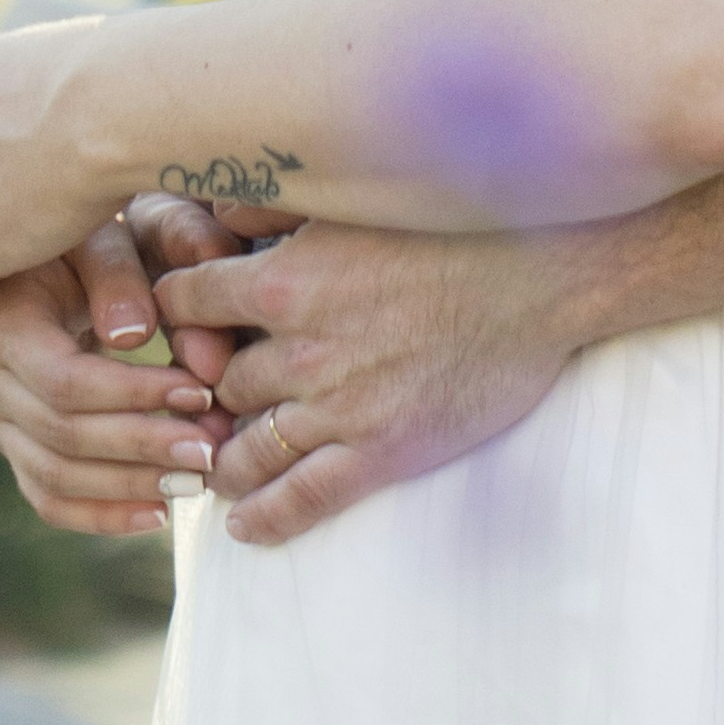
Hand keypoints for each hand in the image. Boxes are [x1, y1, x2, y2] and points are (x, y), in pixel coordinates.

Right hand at [0, 251, 223, 538]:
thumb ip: (120, 273)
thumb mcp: (101, 232)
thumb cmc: (85, 237)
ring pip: (55, 476)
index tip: (201, 393)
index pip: (66, 383)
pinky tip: (159, 515)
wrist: (48, 257)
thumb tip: (132, 334)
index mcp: (2, 322)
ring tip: (197, 481)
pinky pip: (48, 497)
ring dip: (131, 486)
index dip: (135, 395)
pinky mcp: (15, 443)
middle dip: (143, 447)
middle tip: (211, 450)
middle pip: (62, 436)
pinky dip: (101, 514)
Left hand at [118, 204, 579, 545]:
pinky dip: (263, 518)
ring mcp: (338, 408)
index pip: (184, 302)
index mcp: (283, 281)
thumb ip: (278, 204)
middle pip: (214, 383)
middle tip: (205, 399)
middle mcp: (298, 350)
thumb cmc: (457, 224)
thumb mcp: (355, 199)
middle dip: (207, 390)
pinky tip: (243, 525)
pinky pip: (301, 500)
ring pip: (245, 449)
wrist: (547, 274)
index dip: (176, 312)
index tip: (181, 321)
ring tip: (217, 465)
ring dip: (223, 459)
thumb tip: (216, 208)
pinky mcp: (382, 452)